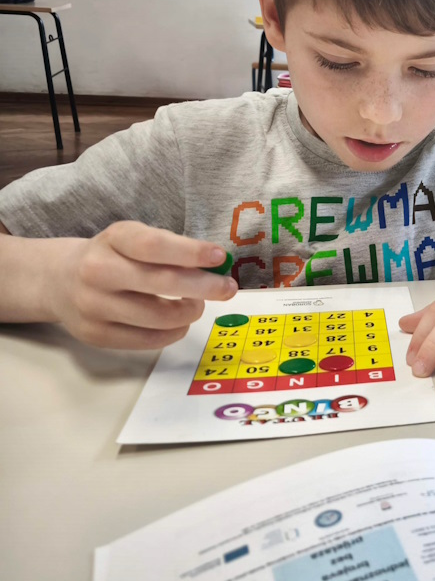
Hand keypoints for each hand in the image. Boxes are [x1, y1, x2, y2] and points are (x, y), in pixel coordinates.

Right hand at [48, 221, 237, 348]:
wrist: (60, 281)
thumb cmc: (114, 256)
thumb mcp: (134, 239)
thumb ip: (171, 249)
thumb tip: (216, 267)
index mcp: (112, 239)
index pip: (154, 245)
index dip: (190, 252)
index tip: (220, 258)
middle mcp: (97, 271)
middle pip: (161, 282)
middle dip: (203, 287)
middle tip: (227, 289)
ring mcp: (93, 306)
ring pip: (158, 317)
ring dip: (189, 311)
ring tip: (197, 304)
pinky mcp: (95, 335)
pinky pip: (147, 340)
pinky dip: (173, 332)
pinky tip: (180, 322)